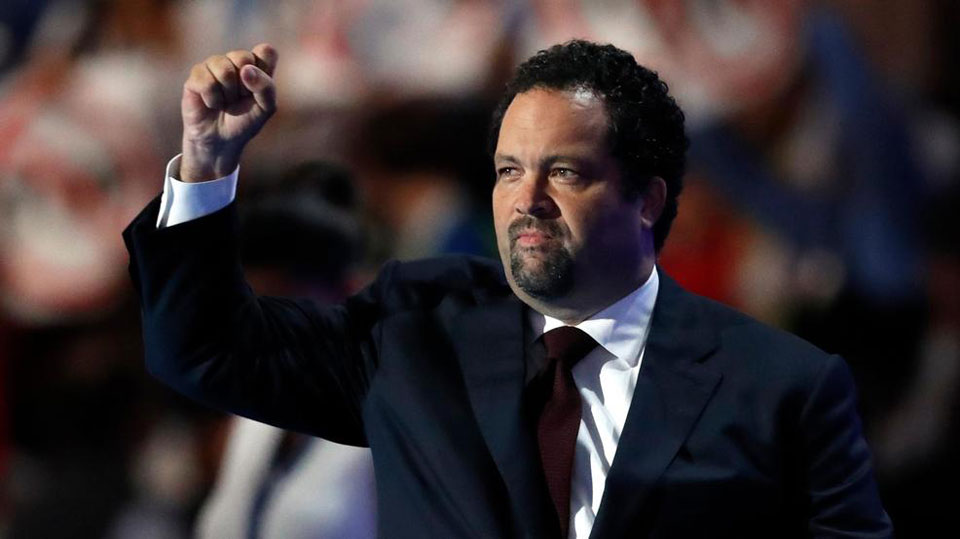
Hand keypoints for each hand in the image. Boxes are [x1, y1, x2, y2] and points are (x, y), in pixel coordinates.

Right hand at [180, 43, 277, 181]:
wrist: (222, 140)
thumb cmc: (245, 122)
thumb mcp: (266, 108)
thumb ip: (266, 87)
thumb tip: (246, 70)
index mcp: (256, 65)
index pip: (266, 51)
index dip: (264, 71)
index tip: (258, 89)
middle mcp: (235, 61)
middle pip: (243, 57)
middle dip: (244, 86)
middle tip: (240, 99)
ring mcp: (213, 65)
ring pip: (224, 68)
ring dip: (228, 94)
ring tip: (225, 103)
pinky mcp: (196, 75)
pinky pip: (206, 81)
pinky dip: (213, 99)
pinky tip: (212, 104)